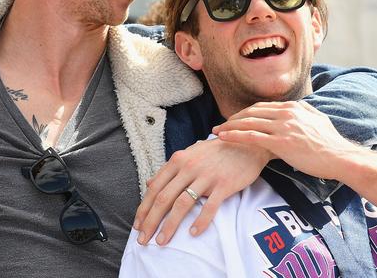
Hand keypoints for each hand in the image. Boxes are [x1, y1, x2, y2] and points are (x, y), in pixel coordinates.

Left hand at [133, 137, 270, 245]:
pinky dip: (201, 221)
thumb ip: (169, 169)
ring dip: (170, 225)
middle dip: (151, 221)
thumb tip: (149, 183)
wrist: (246, 143)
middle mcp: (188, 167)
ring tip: (162, 240)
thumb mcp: (188, 154)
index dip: (144, 208)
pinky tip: (193, 233)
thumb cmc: (215, 151)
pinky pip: (210, 206)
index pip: (155, 188)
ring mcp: (206, 176)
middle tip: (143, 239)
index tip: (138, 225)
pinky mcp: (224, 185)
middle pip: (164, 198)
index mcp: (177, 160)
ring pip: (182, 204)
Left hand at [213, 100, 358, 180]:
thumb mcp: (318, 119)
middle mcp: (285, 114)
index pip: (261, 107)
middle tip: (220, 125)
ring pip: (248, 123)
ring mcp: (282, 127)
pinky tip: (223, 138)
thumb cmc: (330, 143)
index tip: (234, 118)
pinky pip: (251, 136)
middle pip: (251, 113)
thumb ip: (305, 110)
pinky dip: (234, 136)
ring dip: (228, 126)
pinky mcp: (280, 142)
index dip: (244, 113)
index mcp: (292, 107)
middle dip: (233, 118)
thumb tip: (297, 106)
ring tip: (216, 131)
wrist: (340, 158)